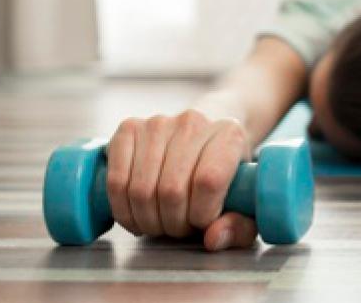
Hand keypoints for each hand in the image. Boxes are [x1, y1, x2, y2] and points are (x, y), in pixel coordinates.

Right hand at [106, 109, 255, 250]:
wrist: (205, 136)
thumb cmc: (225, 174)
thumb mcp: (244, 203)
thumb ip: (239, 226)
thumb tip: (212, 238)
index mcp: (230, 134)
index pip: (208, 181)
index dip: (201, 214)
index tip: (202, 222)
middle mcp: (193, 122)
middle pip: (171, 190)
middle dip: (173, 223)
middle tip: (180, 227)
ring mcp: (157, 123)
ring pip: (141, 189)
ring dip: (148, 220)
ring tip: (161, 221)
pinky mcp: (129, 129)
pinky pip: (116, 181)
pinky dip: (123, 209)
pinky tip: (136, 215)